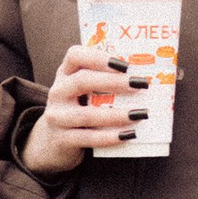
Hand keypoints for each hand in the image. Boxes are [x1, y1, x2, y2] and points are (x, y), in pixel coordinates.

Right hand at [20, 40, 154, 178]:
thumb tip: (145, 77)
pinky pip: (87, 138)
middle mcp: (58, 92)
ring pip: (87, 114)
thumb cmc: (78, 110)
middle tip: (140, 84)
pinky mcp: (61, 139)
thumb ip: (105, 82)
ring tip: (141, 113)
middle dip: (113, 82)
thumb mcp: (84, 92)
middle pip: (82, 81)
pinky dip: (109, 137)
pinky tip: (129, 135)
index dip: (99, 57)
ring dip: (116, 114)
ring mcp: (57, 116)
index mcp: (65, 74)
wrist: (51, 143)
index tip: (125, 64)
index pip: (75, 56)